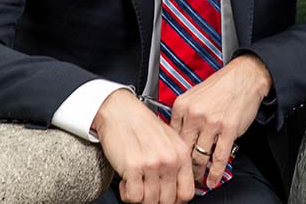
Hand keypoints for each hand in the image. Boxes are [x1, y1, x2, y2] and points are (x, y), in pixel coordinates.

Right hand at [92, 88, 194, 203]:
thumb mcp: (168, 138)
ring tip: (135, 183)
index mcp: (181, 153)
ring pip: (150, 201)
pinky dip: (128, 195)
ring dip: (140, 197)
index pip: (186, 193)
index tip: (166, 198)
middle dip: (155, 200)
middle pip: (168, 201)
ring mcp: (152, 164)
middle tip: (146, 191)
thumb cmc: (140, 122)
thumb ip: (176, 161)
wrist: (118, 109)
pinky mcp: (133, 166)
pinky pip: (134, 197)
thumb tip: (177, 187)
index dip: (175, 200)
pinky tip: (126, 182)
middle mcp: (169, 159)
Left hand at [169, 55, 271, 187]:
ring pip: (200, 156)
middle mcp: (194, 114)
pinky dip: (215, 173)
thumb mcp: (193, 96)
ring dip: (199, 172)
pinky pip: (219, 157)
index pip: (172, 136)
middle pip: (184, 148)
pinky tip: (212, 180)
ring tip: (198, 181)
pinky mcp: (228, 129)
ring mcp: (211, 122)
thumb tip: (176, 136)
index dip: (173, 152)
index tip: (174, 162)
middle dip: (184, 166)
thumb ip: (183, 115)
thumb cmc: (219, 87)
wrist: (243, 77)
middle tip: (184, 176)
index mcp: (182, 105)